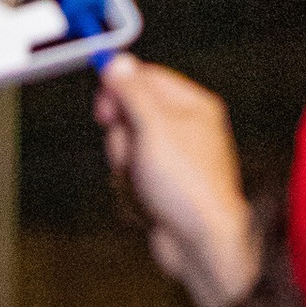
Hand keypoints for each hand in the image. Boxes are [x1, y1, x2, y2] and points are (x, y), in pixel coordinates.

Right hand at [94, 58, 259, 306]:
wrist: (203, 244)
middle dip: (123, 143)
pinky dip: (133, 196)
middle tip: (133, 157)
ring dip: (126, 174)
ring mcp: (174, 163)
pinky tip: (150, 208)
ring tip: (146, 189)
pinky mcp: (163, 191)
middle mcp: (185, 131)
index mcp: (192, 106)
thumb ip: (132, 93)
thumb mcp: (153, 129)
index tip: (102, 108)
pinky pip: (131, 184)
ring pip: (126, 155)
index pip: (147, 80)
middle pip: (130, 119)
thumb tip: (116, 62)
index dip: (119, 90)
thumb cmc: (186, 184)